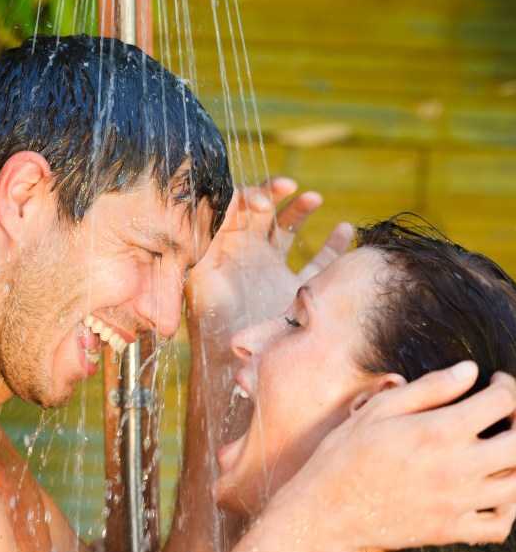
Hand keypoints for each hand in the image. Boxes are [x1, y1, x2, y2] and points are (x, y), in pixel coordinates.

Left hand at [186, 176, 352, 341]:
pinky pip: (316, 260)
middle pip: (262, 210)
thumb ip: (211, 243)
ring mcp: (270, 269)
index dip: (248, 196)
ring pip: (288, 227)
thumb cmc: (214, 325)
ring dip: (301, 208)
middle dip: (274, 192)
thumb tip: (221, 205)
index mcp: (223, 248)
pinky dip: (333, 244)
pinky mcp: (293, 289)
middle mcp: (246, 254)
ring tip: (313, 198)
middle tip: (288, 185)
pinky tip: (345, 229)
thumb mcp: (205, 278)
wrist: (234, 366)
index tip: (262, 200)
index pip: (234, 208)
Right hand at [291, 363, 515, 550]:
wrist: (328, 508)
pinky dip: (509, 509)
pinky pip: (500, 525)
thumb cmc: (348, 452)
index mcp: (439, 432)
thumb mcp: (380, 408)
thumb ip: (430, 388)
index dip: (507, 386)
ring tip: (503, 449)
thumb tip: (470, 371)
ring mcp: (457, 503)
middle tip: (508, 414)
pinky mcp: (451, 530)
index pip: (502, 402)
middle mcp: (456, 468)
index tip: (496, 383)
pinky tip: (494, 492)